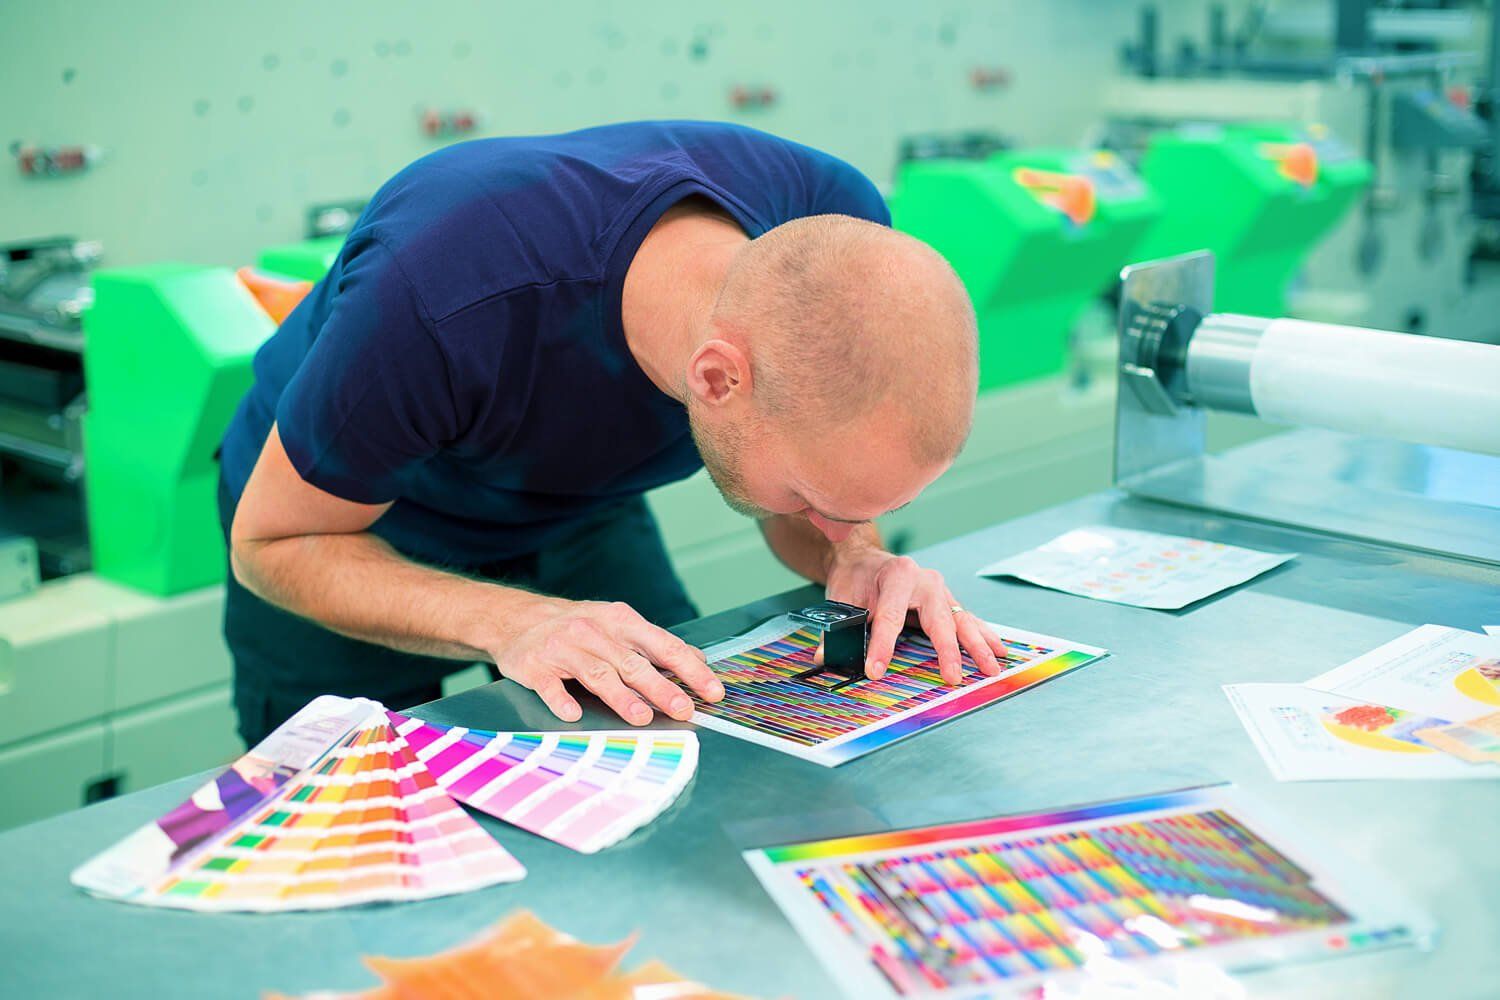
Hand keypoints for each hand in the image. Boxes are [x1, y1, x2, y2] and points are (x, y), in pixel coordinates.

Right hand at [490, 598, 724, 724]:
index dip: (690, 669)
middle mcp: (595, 632)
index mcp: (621, 621)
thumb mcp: (618, 625)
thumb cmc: (577, 627)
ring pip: (598, 674)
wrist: (517, 619)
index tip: (712, 690)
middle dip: (662, 688)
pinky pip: (550, 685)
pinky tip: (574, 715)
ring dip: (621, 697)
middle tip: (684, 709)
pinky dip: (562, 700)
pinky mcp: (536, 666)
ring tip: (642, 717)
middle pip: (633, 663)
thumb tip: (696, 660)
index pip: (664, 645)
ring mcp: (564, 648)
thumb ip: (654, 644)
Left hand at [825, 545, 1007, 683]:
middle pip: (939, 619)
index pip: (891, 616)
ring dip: (977, 646)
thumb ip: (836, 629)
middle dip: (947, 650)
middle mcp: (925, 580)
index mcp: (896, 575)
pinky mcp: (947, 601)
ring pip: (961, 620)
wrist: (864, 558)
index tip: (875, 671)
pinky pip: (967, 620)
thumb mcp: (840, 599)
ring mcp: (940, 591)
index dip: (882, 646)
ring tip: (990, 668)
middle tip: (953, 677)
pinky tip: (999, 651)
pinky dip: (983, 637)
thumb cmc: (854, 579)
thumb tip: (825, 659)